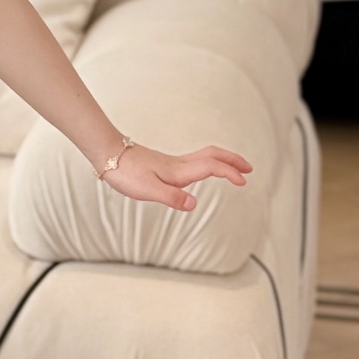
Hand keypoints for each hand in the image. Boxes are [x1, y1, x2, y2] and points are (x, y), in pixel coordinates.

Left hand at [100, 143, 251, 211]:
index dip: (229, 172)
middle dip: (233, 160)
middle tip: (249, 168)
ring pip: (204, 156)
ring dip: (222, 160)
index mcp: (178, 171)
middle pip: (213, 155)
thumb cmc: (126, 173)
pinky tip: (204, 171)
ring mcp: (172, 163)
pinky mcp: (165, 164)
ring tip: (233, 169)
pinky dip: (209, 162)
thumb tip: (193, 203)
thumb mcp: (147, 190)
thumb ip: (171, 197)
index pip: (211, 167)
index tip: (244, 180)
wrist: (108, 155)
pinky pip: (195, 160)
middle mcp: (179, 164)